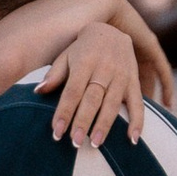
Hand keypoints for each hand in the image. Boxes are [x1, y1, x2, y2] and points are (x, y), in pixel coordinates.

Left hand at [47, 16, 150, 150]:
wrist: (111, 31)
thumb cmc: (82, 49)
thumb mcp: (66, 56)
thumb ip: (55, 74)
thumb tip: (38, 91)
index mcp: (84, 62)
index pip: (72, 91)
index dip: (64, 112)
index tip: (56, 132)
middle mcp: (104, 69)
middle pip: (92, 99)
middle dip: (83, 122)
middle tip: (74, 143)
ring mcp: (121, 75)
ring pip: (113, 103)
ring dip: (104, 125)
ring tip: (95, 144)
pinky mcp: (134, 82)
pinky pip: (138, 104)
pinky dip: (137, 122)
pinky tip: (132, 140)